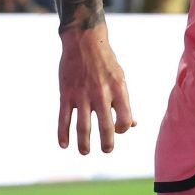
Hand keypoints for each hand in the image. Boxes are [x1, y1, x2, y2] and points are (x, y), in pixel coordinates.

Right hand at [57, 23, 135, 153]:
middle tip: (107, 150)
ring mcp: (82, 95)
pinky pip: (63, 118)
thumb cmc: (106, 63)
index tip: (118, 129)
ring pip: (83, 126)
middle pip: (105, 127)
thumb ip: (125, 103)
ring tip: (85, 152)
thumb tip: (132, 125)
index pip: (124, 119)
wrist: (84, 42)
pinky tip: (64, 145)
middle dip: (107, 143)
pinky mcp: (66, 94)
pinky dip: (63, 133)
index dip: (123, 129)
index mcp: (118, 90)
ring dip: (84, 143)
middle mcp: (101, 94)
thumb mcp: (121, 79)